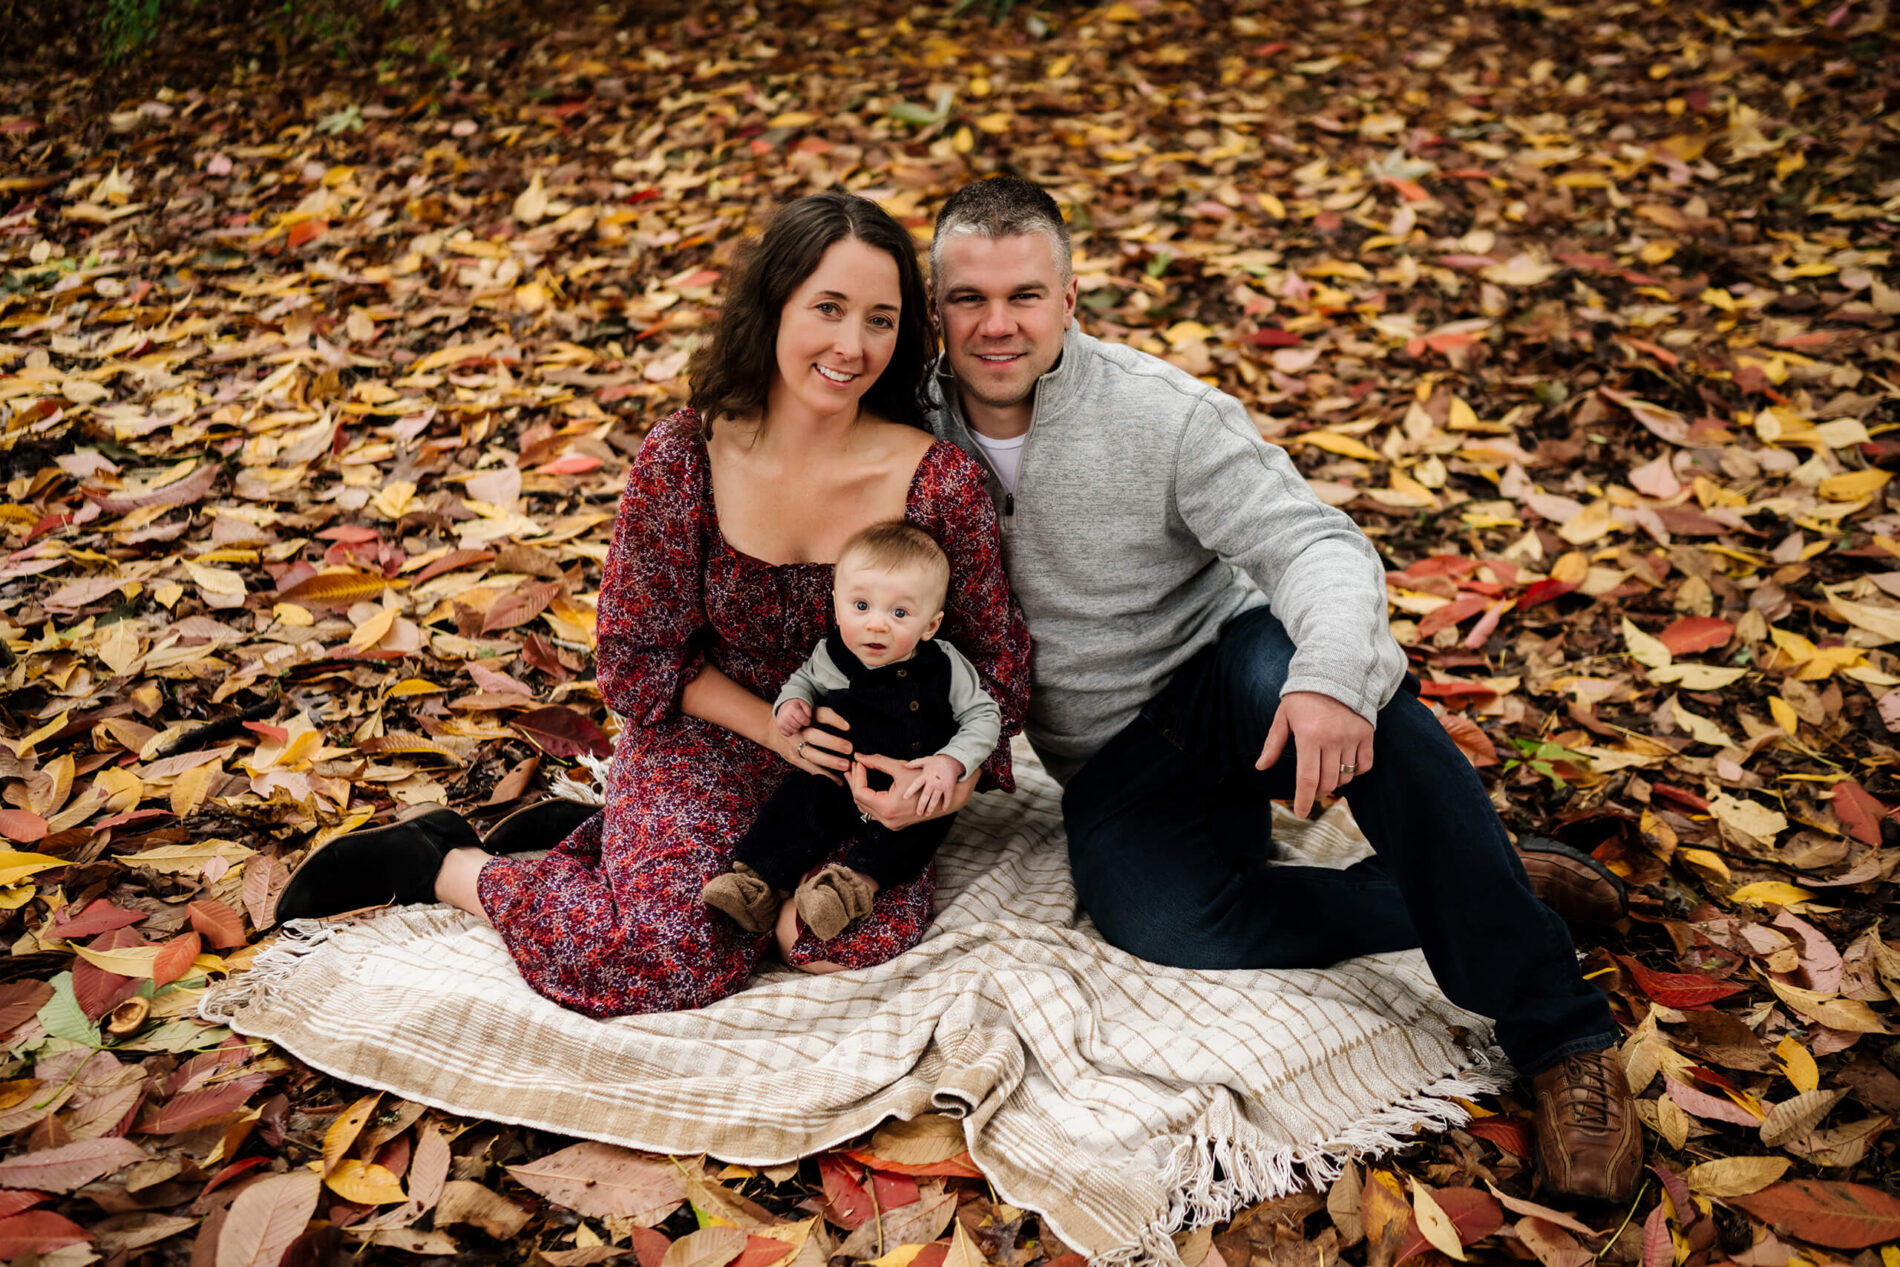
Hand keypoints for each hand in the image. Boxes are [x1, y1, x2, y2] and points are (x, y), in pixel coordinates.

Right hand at [772, 706, 851, 784]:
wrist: (775, 730)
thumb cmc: (801, 721)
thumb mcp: (810, 713)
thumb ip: (826, 717)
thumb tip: (851, 726)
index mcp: (805, 715)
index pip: (821, 715)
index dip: (835, 720)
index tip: (849, 727)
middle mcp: (798, 730)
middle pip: (814, 736)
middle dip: (832, 743)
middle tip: (849, 749)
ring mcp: (794, 745)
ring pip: (811, 754)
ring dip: (829, 761)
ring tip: (845, 766)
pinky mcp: (794, 759)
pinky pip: (810, 768)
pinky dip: (824, 774)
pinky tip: (838, 780)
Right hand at [775, 698, 812, 736]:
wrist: (785, 706)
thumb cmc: (797, 706)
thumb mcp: (804, 704)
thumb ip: (808, 711)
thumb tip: (808, 719)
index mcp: (792, 707)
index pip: (802, 719)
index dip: (807, 721)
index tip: (807, 720)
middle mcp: (784, 714)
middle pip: (798, 726)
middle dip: (801, 724)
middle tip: (800, 720)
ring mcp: (780, 721)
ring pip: (793, 731)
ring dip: (797, 728)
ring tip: (796, 723)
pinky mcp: (779, 727)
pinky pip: (787, 734)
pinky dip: (791, 732)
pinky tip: (792, 726)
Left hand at [848, 752, 975, 829]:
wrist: (943, 798)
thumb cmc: (925, 781)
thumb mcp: (900, 768)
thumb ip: (878, 762)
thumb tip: (859, 757)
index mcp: (888, 807)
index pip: (860, 792)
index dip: (857, 776)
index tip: (858, 763)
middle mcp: (887, 820)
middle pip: (859, 801)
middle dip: (855, 782)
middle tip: (854, 766)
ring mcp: (890, 824)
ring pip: (864, 808)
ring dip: (860, 791)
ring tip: (856, 775)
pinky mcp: (893, 824)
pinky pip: (873, 812)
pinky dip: (868, 799)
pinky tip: (866, 787)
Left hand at [899, 754, 964, 816]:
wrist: (952, 761)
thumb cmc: (936, 762)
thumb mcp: (925, 760)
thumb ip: (914, 764)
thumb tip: (904, 765)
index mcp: (926, 775)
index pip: (916, 784)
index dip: (910, 790)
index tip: (905, 797)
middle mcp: (933, 781)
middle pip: (926, 795)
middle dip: (921, 805)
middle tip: (918, 813)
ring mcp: (941, 786)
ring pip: (935, 799)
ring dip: (931, 807)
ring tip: (927, 814)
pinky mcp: (949, 788)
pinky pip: (948, 798)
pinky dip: (946, 804)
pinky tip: (943, 809)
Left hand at [1255, 691, 1375, 817]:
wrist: (1335, 672)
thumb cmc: (1303, 697)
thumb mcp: (1284, 716)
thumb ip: (1273, 743)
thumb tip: (1260, 766)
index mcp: (1309, 736)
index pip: (1307, 778)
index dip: (1304, 799)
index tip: (1301, 813)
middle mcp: (1332, 739)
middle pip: (1327, 782)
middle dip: (1317, 791)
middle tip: (1311, 788)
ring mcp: (1352, 737)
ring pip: (1345, 776)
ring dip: (1334, 782)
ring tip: (1325, 774)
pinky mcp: (1366, 734)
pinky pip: (1364, 765)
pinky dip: (1355, 772)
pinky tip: (1344, 766)